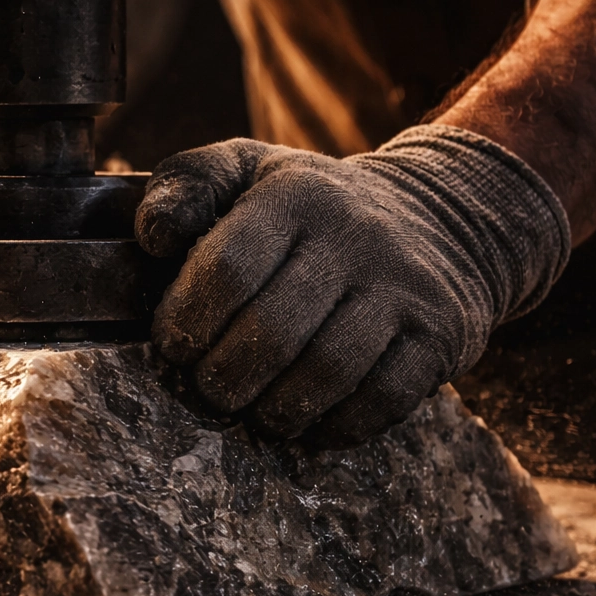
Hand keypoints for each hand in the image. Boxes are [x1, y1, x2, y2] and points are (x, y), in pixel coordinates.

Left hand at [136, 124, 569, 445]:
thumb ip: (187, 186)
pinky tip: (308, 423)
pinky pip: (382, 400)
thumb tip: (153, 236)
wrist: (442, 216)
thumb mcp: (247, 169)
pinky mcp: (440, 335)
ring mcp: (404, 288)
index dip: (187, 322)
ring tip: (253, 413)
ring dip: (275, 411)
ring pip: (327, 373)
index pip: (228, 269)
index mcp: (296, 195)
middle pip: (272, 332)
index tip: (174, 347)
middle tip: (208, 392)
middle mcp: (356, 237)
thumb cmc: (313, 207)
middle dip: (223, 379)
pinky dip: (335, 426)